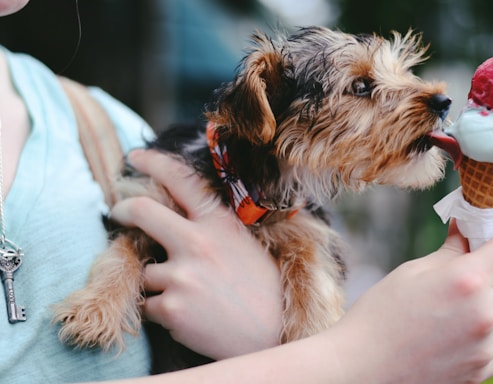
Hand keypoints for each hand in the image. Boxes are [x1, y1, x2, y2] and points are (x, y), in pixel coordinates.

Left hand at [111, 149, 282, 359]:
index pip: (181, 180)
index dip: (153, 162)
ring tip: (190, 297)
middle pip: (142, 211)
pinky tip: (189, 316)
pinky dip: (161, 311)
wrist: (273, 334)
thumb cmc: (264, 289)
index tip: (134, 158)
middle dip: (122, 209)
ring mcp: (182, 275)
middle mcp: (197, 242)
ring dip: (158, 283)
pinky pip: (148, 305)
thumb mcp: (245, 245)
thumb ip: (213, 228)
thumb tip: (180, 218)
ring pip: (145, 271)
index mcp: (219, 223)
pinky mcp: (171, 307)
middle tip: (117, 212)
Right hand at [327, 208, 492, 383]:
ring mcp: (486, 346)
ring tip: (486, 287)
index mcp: (466, 281)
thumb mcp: (413, 272)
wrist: (361, 367)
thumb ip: (450, 251)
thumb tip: (467, 229)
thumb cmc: (379, 314)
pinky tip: (477, 321)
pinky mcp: (481, 370)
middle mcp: (485, 313)